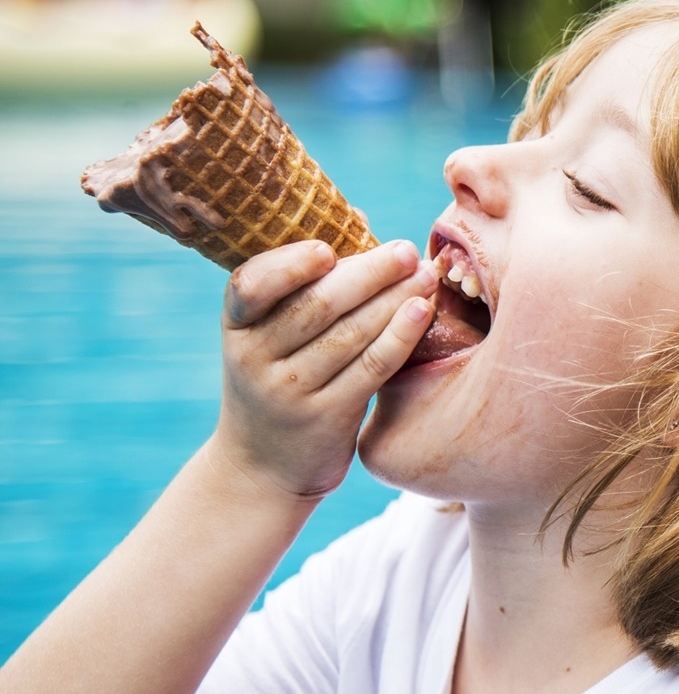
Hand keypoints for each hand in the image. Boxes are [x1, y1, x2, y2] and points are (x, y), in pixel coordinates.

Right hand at [210, 239, 435, 501]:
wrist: (262, 467)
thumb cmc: (280, 383)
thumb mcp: (270, 339)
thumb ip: (305, 290)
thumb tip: (364, 225)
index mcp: (238, 325)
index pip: (252, 285)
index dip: (290, 264)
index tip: (329, 248)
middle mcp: (255, 356)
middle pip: (317, 304)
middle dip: (368, 273)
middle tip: (406, 250)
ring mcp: (289, 389)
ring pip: (349, 334)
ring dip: (393, 299)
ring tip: (426, 274)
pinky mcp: (325, 417)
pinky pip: (370, 368)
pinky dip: (399, 335)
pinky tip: (423, 311)